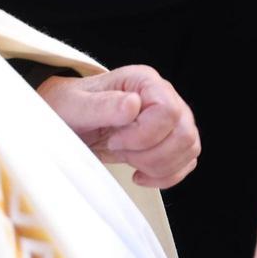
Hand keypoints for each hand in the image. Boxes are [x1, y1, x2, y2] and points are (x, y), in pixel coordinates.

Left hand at [37, 65, 198, 187]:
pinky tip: (140, 174)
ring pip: (189, 148)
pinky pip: (186, 161)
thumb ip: (101, 105)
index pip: (168, 111)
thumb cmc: (68, 108)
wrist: (67, 120)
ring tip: (128, 160)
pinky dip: (166, 175)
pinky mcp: (171, 140)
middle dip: (151, 154)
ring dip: (158, 165)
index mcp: (144, 81)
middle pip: (184, 132)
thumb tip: (134, 104)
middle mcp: (164, 96)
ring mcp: (172, 119)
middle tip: (120, 151)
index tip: (114, 141)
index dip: (143, 135)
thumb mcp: (73, 106)